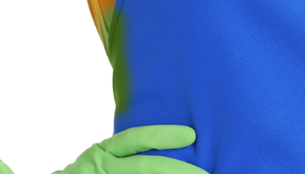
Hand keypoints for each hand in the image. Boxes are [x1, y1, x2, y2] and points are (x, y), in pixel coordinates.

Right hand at [55, 124, 209, 173]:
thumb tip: (172, 150)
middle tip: (205, 173)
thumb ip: (124, 154)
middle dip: (178, 170)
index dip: (162, 135)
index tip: (190, 135)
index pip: (135, 139)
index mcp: (102, 151)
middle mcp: (101, 166)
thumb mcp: (99, 159)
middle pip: (144, 167)